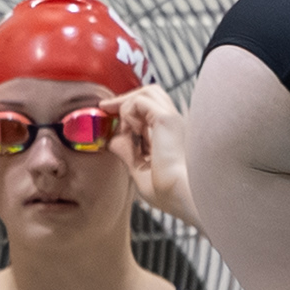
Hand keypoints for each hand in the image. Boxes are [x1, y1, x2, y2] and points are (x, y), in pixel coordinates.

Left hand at [108, 88, 196, 227]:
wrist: (183, 196)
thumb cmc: (170, 192)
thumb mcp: (141, 170)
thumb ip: (128, 153)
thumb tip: (112, 140)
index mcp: (171, 136)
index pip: (149, 111)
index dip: (127, 111)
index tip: (108, 115)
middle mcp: (174, 125)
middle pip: (150, 94)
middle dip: (125, 99)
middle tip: (106, 107)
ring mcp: (173, 119)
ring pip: (147, 92)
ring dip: (127, 103)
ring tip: (116, 120)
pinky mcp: (167, 119)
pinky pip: (140, 101)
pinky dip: (128, 111)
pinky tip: (129, 130)